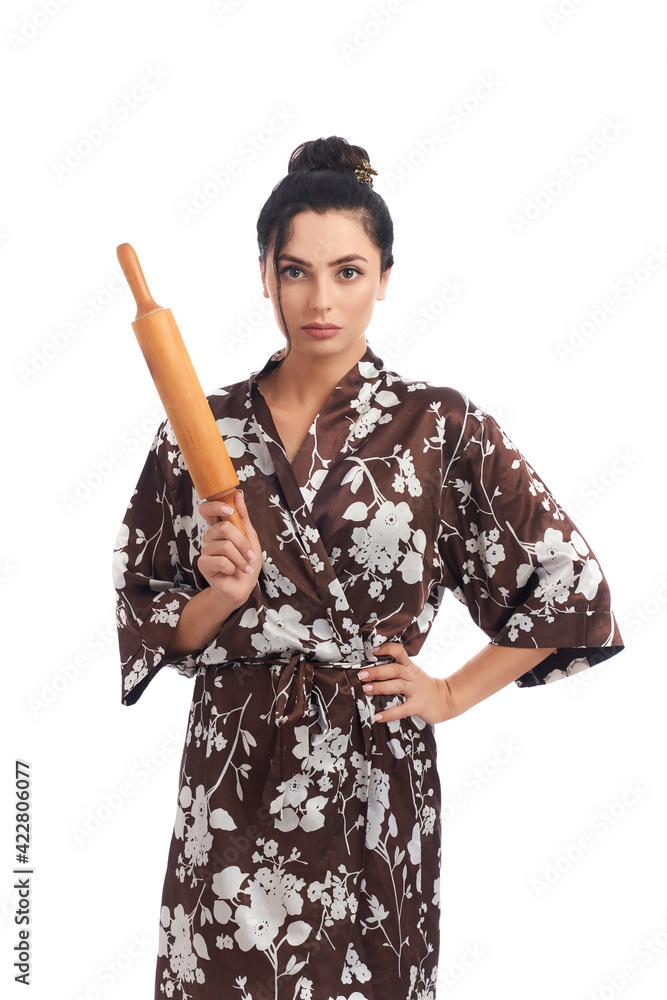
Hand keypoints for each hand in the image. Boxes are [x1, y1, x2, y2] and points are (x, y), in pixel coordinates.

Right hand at [197, 490, 262, 608]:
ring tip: (244, 566)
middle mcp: (210, 536)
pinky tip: (232, 572)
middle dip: (242, 543)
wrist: (243, 586)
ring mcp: (205, 550)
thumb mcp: (250, 536)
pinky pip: (221, 561)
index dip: (215, 506)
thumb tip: (237, 493)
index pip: (207, 509)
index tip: (228, 510)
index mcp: (219, 527)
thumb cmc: (246, 561)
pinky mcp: (203, 564)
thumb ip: (242, 516)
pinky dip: (233, 568)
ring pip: (225, 546)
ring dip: (240, 559)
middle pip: (223, 528)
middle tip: (250, 555)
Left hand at [360, 641, 452, 725]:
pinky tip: (378, 717)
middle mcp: (412, 677)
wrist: (447, 700)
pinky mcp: (418, 705)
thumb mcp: (414, 674)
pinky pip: (402, 709)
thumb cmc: (425, 687)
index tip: (373, 650)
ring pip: (397, 686)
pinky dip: (389, 713)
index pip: (399, 652)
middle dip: (377, 671)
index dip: (386, 649)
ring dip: (380, 687)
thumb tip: (372, 670)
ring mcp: (416, 691)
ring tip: (366, 689)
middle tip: (362, 675)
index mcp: (410, 667)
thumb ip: (398, 670)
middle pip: (394, 669)